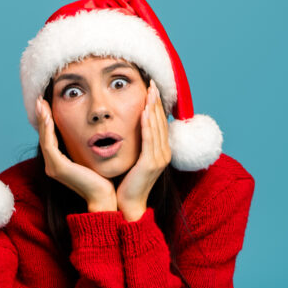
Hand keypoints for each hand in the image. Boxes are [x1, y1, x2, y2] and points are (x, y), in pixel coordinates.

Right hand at [36, 98, 116, 211]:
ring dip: (43, 120)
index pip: (51, 137)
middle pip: (44, 136)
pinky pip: (49, 145)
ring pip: (44, 138)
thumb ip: (87, 147)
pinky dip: (48, 130)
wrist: (106, 197)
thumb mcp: (92, 158)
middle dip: (42, 117)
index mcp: (59, 163)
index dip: (48, 121)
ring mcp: (53, 167)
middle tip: (41, 99)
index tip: (48, 104)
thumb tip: (93, 131)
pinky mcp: (58, 167)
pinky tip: (50, 117)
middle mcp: (52, 165)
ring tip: (42, 104)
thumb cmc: (103, 179)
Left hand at [117, 83, 171, 220]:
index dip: (156, 105)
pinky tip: (144, 112)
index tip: (150, 89)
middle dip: (156, 101)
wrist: (126, 204)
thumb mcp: (132, 159)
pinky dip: (148, 125)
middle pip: (161, 121)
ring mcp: (158, 158)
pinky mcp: (150, 164)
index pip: (159, 122)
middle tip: (152, 83)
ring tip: (150, 91)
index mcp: (160, 151)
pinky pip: (149, 140)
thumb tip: (127, 129)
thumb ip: (134, 144)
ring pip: (157, 127)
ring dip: (153, 108)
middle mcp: (163, 153)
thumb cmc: (125, 183)